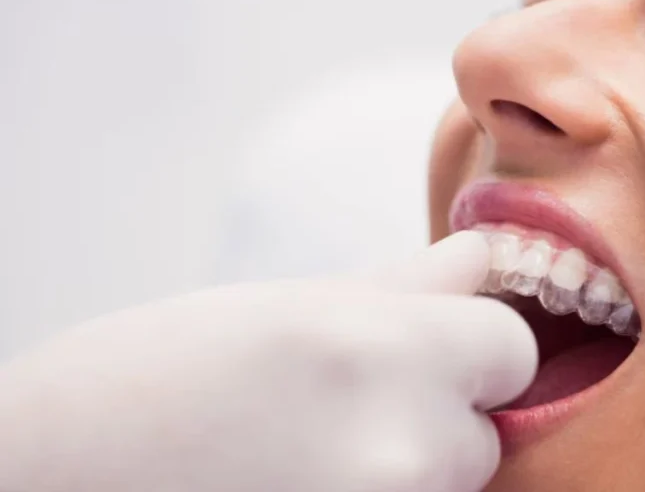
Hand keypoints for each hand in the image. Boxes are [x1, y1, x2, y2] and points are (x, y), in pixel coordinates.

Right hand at [0, 231, 536, 491]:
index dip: (474, 346)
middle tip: (341, 408)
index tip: (431, 349)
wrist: (43, 482)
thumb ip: (405, 286)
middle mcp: (401, 447)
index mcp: (382, 351)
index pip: (512, 348)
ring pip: (449, 486)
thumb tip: (483, 260)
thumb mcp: (280, 307)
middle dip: (438, 415)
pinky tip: (302, 483)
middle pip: (484, 431)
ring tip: (309, 453)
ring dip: (406, 469)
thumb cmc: (150, 382)